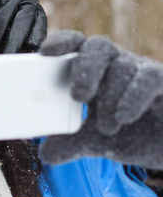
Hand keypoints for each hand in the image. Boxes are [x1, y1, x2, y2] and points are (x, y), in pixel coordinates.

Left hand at [38, 31, 162, 167]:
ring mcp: (141, 72)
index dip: (61, 42)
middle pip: (98, 47)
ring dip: (109, 97)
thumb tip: (45, 154)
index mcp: (95, 72)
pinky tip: (124, 117)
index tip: (45, 52)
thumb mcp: (97, 141)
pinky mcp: (162, 82)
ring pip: (122, 66)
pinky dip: (133, 97)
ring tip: (106, 129)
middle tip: (78, 96)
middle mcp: (117, 65)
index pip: (76, 45)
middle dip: (86, 68)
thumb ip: (72, 143)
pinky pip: (147, 78)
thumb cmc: (132, 133)